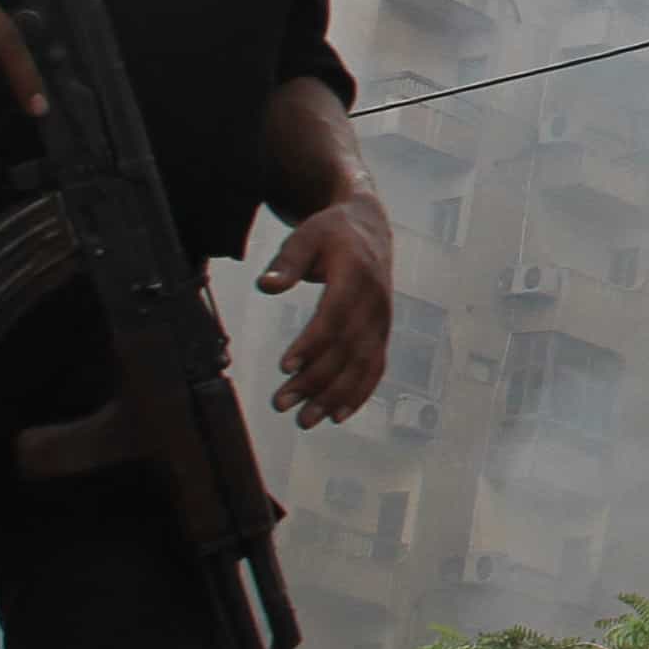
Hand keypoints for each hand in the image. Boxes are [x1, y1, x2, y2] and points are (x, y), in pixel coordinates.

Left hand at [256, 198, 395, 426]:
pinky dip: (359, 394)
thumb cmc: (330, 233)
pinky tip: (337, 416)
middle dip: (315, 381)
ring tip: (305, 420)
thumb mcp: (305, 236)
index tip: (285, 367)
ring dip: (334, 396)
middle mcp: (375, 302)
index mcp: (356, 275)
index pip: (334, 315)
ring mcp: (382, 321)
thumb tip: (266, 286)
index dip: (312, 343)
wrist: (369, 228)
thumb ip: (287, 262)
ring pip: (362, 365)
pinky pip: (375, 368)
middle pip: (346, 349)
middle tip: (281, 404)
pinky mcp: (382, 333)